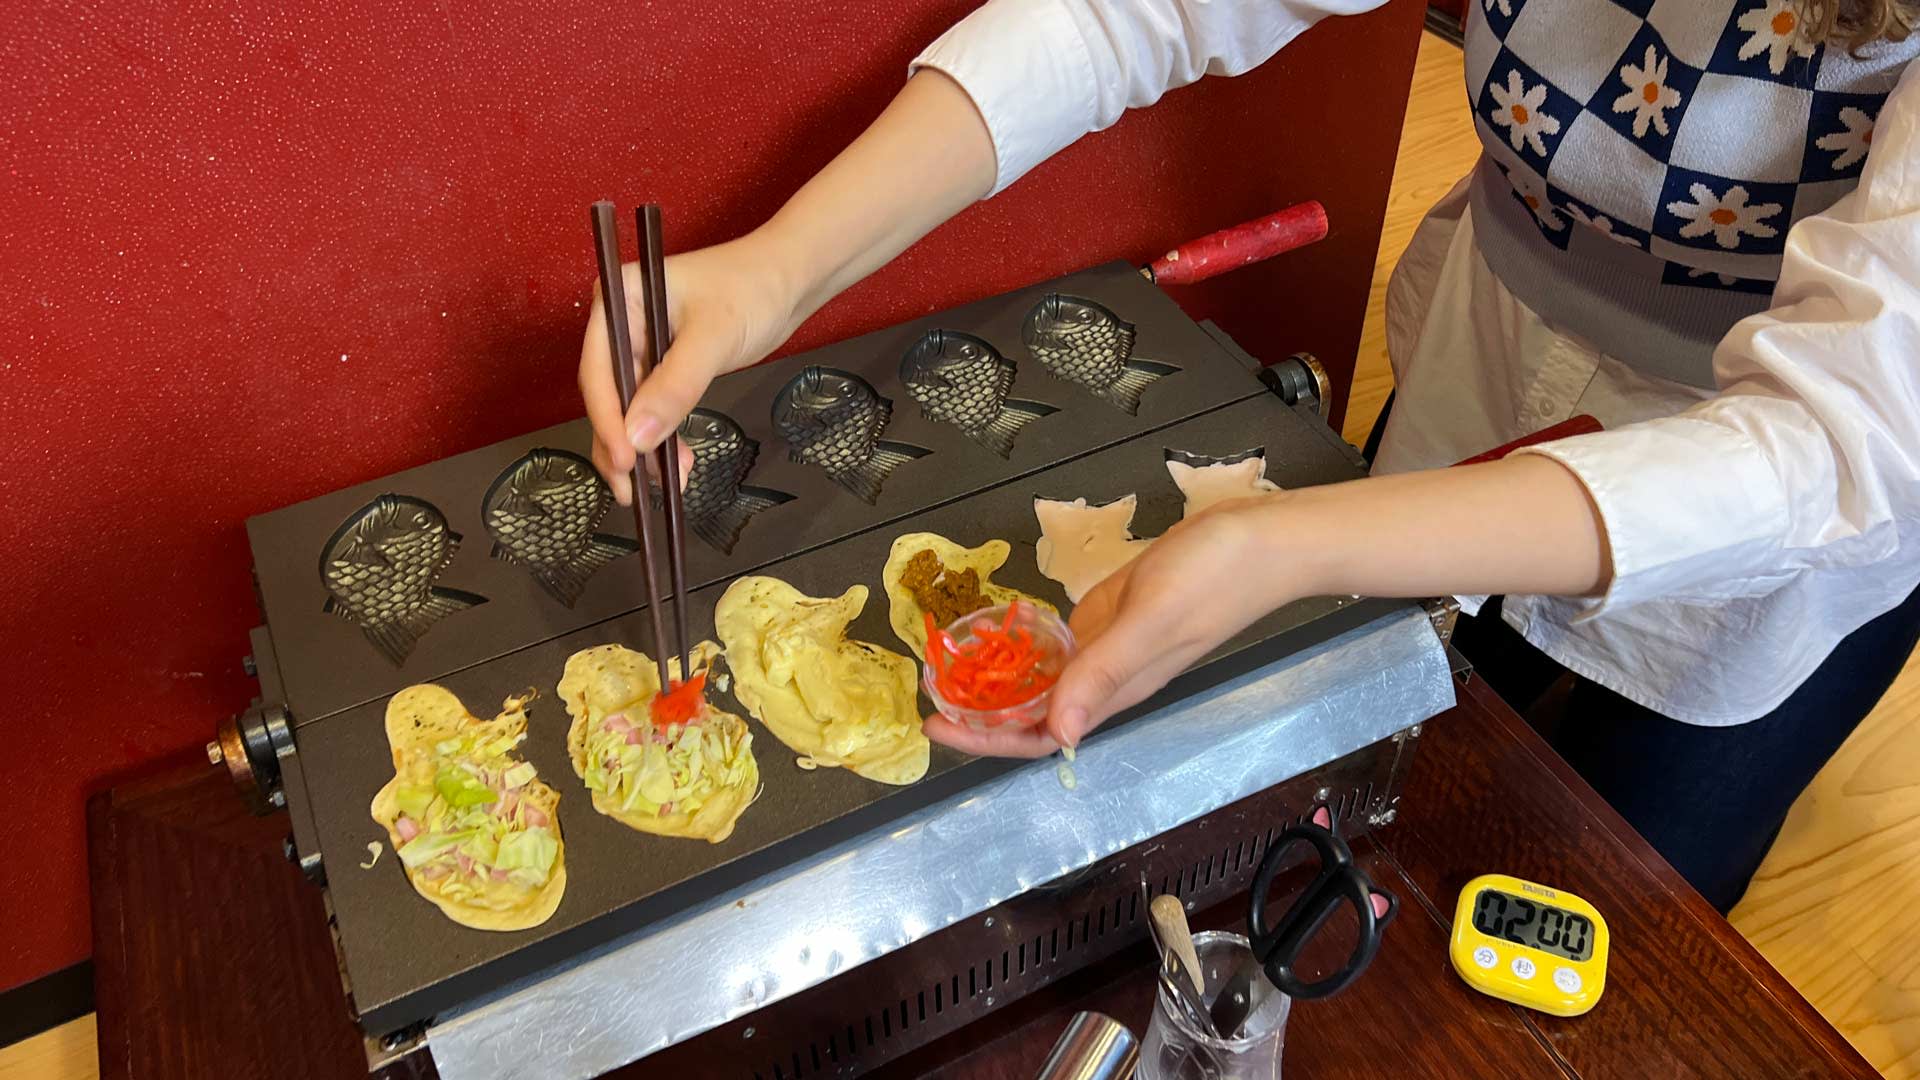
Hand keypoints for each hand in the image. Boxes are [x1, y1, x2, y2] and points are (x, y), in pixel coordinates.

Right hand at [579, 236, 801, 504]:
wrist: (789, 280)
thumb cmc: (752, 291)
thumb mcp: (713, 339)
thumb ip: (674, 387)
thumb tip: (635, 439)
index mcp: (619, 300)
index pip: (599, 370)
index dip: (607, 420)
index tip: (623, 461)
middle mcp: (620, 322)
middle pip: (607, 394)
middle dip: (620, 444)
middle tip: (629, 491)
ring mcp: (641, 344)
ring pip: (629, 407)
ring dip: (642, 448)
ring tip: (661, 487)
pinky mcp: (663, 363)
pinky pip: (652, 407)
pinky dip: (662, 437)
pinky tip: (679, 463)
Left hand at [923, 495, 1296, 757]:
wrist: (1261, 537)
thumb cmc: (1215, 577)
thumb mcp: (1151, 621)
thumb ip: (1103, 674)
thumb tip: (1058, 734)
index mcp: (1116, 690)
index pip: (1041, 735)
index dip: (988, 739)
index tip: (938, 723)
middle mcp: (1108, 677)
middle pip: (1033, 713)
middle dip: (979, 712)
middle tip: (928, 688)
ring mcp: (1110, 646)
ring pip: (1045, 679)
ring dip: (998, 680)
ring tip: (949, 664)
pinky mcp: (1114, 614)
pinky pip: (1062, 643)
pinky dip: (1027, 645)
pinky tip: (998, 632)